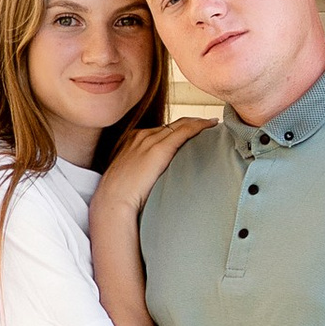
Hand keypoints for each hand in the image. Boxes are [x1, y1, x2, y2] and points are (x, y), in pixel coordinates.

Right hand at [92, 117, 212, 225]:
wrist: (112, 202)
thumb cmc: (120, 197)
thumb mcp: (129, 178)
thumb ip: (142, 171)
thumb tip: (156, 179)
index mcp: (132, 140)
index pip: (161, 130)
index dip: (178, 128)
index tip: (192, 129)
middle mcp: (140, 136)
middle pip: (172, 125)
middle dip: (190, 122)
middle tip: (208, 123)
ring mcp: (149, 140)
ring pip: (180, 124)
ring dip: (197, 122)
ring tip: (212, 124)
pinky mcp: (158, 149)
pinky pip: (184, 131)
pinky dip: (199, 126)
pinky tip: (211, 126)